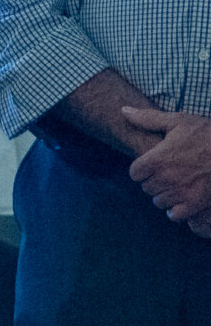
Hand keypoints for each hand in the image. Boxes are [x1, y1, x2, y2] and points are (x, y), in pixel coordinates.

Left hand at [125, 107, 210, 222]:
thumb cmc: (206, 133)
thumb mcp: (178, 121)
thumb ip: (148, 119)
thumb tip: (124, 110)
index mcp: (157, 159)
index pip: (135, 173)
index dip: (142, 169)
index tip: (152, 165)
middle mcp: (166, 177)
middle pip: (146, 188)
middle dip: (153, 181)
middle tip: (167, 174)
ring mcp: (181, 192)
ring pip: (159, 201)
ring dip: (165, 195)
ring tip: (176, 185)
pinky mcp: (196, 203)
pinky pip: (175, 215)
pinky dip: (177, 209)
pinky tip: (183, 199)